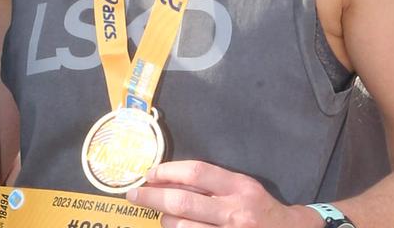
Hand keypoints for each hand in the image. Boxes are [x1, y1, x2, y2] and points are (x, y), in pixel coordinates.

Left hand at [127, 161, 319, 226]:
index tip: (149, 174)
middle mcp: (235, 212)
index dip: (167, 171)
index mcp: (240, 187)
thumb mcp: (242, 187)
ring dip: (164, 220)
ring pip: (182, 227)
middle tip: (133, 195)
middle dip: (151, 196)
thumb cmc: (260, 207)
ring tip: (162, 216)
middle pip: (182, 201)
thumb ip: (211, 183)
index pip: (197, 172)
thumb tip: (167, 178)